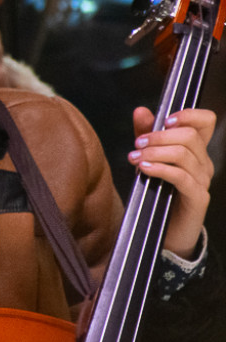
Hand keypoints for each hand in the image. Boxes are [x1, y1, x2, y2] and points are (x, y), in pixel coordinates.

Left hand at [129, 107, 215, 257]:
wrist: (165, 230)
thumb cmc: (157, 192)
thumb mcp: (149, 158)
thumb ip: (146, 134)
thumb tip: (141, 110)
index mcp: (196, 150)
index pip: (206, 121)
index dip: (188, 114)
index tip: (164, 119)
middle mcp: (204, 163)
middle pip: (190, 136)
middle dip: (159, 136)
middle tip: (137, 143)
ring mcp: (203, 180)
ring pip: (183, 154)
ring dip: (154, 152)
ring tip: (134, 158)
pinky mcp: (197, 197)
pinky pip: (181, 176)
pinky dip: (160, 169)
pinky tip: (143, 169)